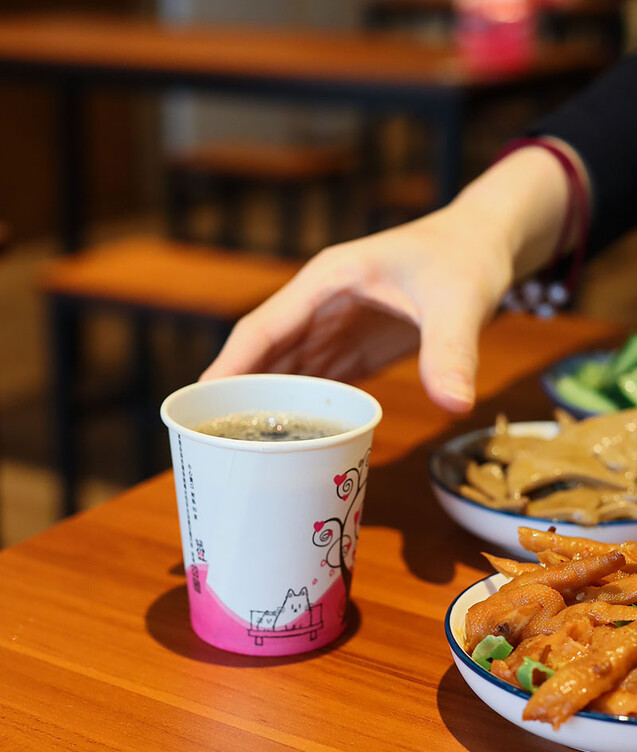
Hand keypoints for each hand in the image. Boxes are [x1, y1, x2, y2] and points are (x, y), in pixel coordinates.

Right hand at [200, 146, 577, 411]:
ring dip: (264, 407)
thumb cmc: (465, 258)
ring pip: (285, 371)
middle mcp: (320, 306)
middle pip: (264, 355)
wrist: (484, 246)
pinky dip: (299, 408)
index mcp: (327, 282)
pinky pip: (316, 381)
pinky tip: (289, 440)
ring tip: (239, 451)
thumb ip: (451, 350)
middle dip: (237, 396)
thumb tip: (454, 405)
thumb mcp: (458, 300)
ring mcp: (335, 327)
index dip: (230, 366)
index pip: (264, 328)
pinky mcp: (354, 347)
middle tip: (210, 445)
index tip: (198, 403)